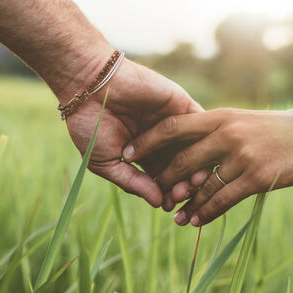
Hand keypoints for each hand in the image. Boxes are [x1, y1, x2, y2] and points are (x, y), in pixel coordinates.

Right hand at [61, 53, 207, 206]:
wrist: (89, 86)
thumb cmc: (90, 125)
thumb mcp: (107, 162)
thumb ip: (133, 183)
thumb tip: (158, 204)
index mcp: (144, 156)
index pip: (164, 180)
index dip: (168, 194)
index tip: (169, 206)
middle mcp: (162, 141)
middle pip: (183, 168)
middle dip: (184, 184)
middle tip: (182, 194)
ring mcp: (173, 123)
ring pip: (194, 149)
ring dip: (197, 166)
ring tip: (193, 181)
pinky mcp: (181, 104)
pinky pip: (200, 124)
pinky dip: (203, 140)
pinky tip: (202, 155)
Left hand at [122, 108, 292, 225]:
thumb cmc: (277, 129)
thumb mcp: (242, 121)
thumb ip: (216, 131)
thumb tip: (189, 148)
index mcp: (220, 116)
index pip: (172, 127)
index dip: (147, 141)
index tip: (129, 153)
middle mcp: (226, 134)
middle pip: (182, 161)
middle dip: (164, 181)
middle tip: (155, 195)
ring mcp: (241, 156)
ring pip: (201, 186)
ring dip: (185, 204)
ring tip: (173, 217)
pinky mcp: (256, 178)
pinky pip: (222, 200)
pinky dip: (206, 213)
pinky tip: (196, 221)